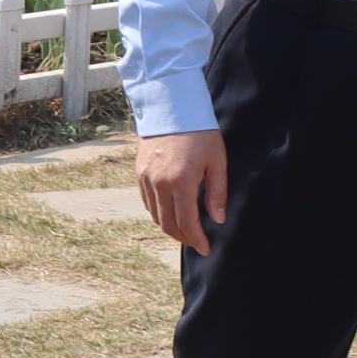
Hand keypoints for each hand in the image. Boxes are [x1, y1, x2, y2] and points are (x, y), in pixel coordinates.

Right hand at [135, 129, 229, 253]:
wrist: (173, 108)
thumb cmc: (200, 134)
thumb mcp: (217, 162)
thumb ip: (217, 193)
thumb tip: (217, 219)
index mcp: (181, 182)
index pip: (187, 223)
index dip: (196, 240)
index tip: (206, 249)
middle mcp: (159, 183)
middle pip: (168, 224)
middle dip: (183, 238)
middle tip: (196, 242)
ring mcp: (146, 178)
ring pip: (155, 215)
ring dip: (169, 227)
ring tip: (185, 230)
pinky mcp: (139, 172)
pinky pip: (147, 202)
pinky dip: (158, 212)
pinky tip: (170, 212)